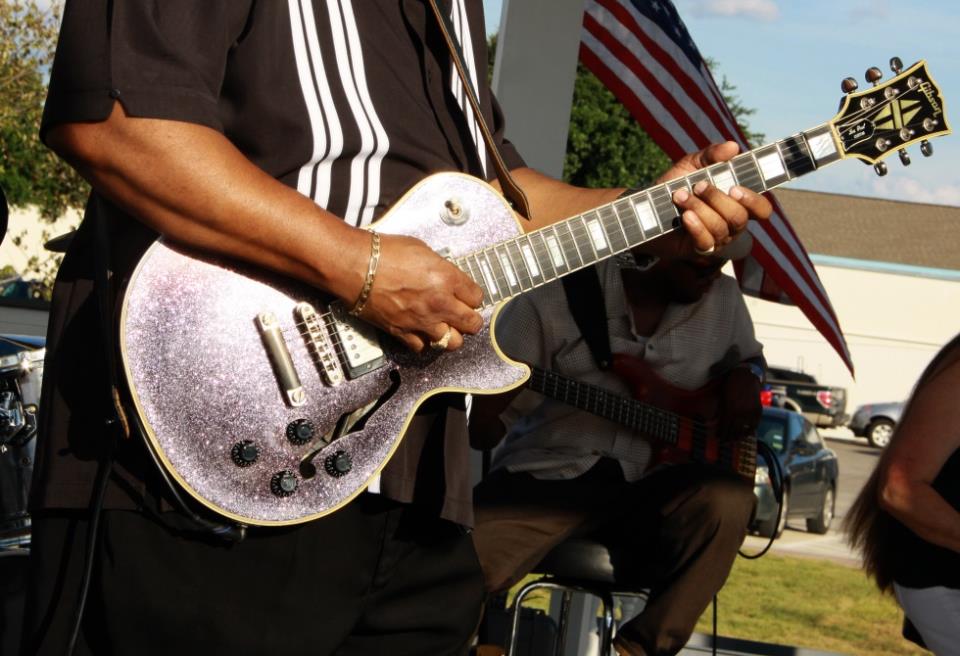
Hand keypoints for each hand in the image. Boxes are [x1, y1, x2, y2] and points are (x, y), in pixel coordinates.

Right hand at [359, 233, 482, 351]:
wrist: (355, 266)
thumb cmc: (383, 253)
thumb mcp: (422, 250)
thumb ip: (440, 267)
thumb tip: (445, 275)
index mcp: (447, 279)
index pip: (477, 297)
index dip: (472, 296)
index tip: (467, 295)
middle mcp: (439, 303)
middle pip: (472, 324)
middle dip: (470, 319)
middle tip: (463, 314)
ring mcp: (422, 321)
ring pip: (453, 342)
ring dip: (451, 334)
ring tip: (444, 326)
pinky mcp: (403, 332)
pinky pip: (423, 347)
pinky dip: (424, 341)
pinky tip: (421, 331)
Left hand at [658, 142, 772, 256]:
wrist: (646, 208)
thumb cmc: (675, 186)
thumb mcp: (691, 165)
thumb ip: (711, 155)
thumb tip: (733, 147)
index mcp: (736, 203)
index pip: (761, 209)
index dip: (754, 200)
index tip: (734, 187)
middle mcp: (731, 224)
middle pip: (739, 217)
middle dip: (717, 199)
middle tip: (698, 186)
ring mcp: (717, 238)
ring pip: (720, 227)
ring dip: (700, 208)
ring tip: (680, 196)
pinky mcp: (699, 249)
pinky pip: (706, 242)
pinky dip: (696, 227)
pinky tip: (685, 216)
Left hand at [718, 366, 762, 441]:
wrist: (746, 377)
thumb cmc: (730, 385)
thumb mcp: (722, 398)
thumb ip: (719, 411)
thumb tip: (713, 422)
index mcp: (729, 410)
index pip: (724, 428)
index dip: (721, 434)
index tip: (718, 439)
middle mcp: (740, 414)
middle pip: (733, 431)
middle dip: (728, 438)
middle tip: (725, 442)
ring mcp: (750, 413)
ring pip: (743, 431)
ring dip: (738, 437)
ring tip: (734, 440)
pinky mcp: (758, 412)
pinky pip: (754, 426)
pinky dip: (749, 431)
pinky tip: (745, 433)